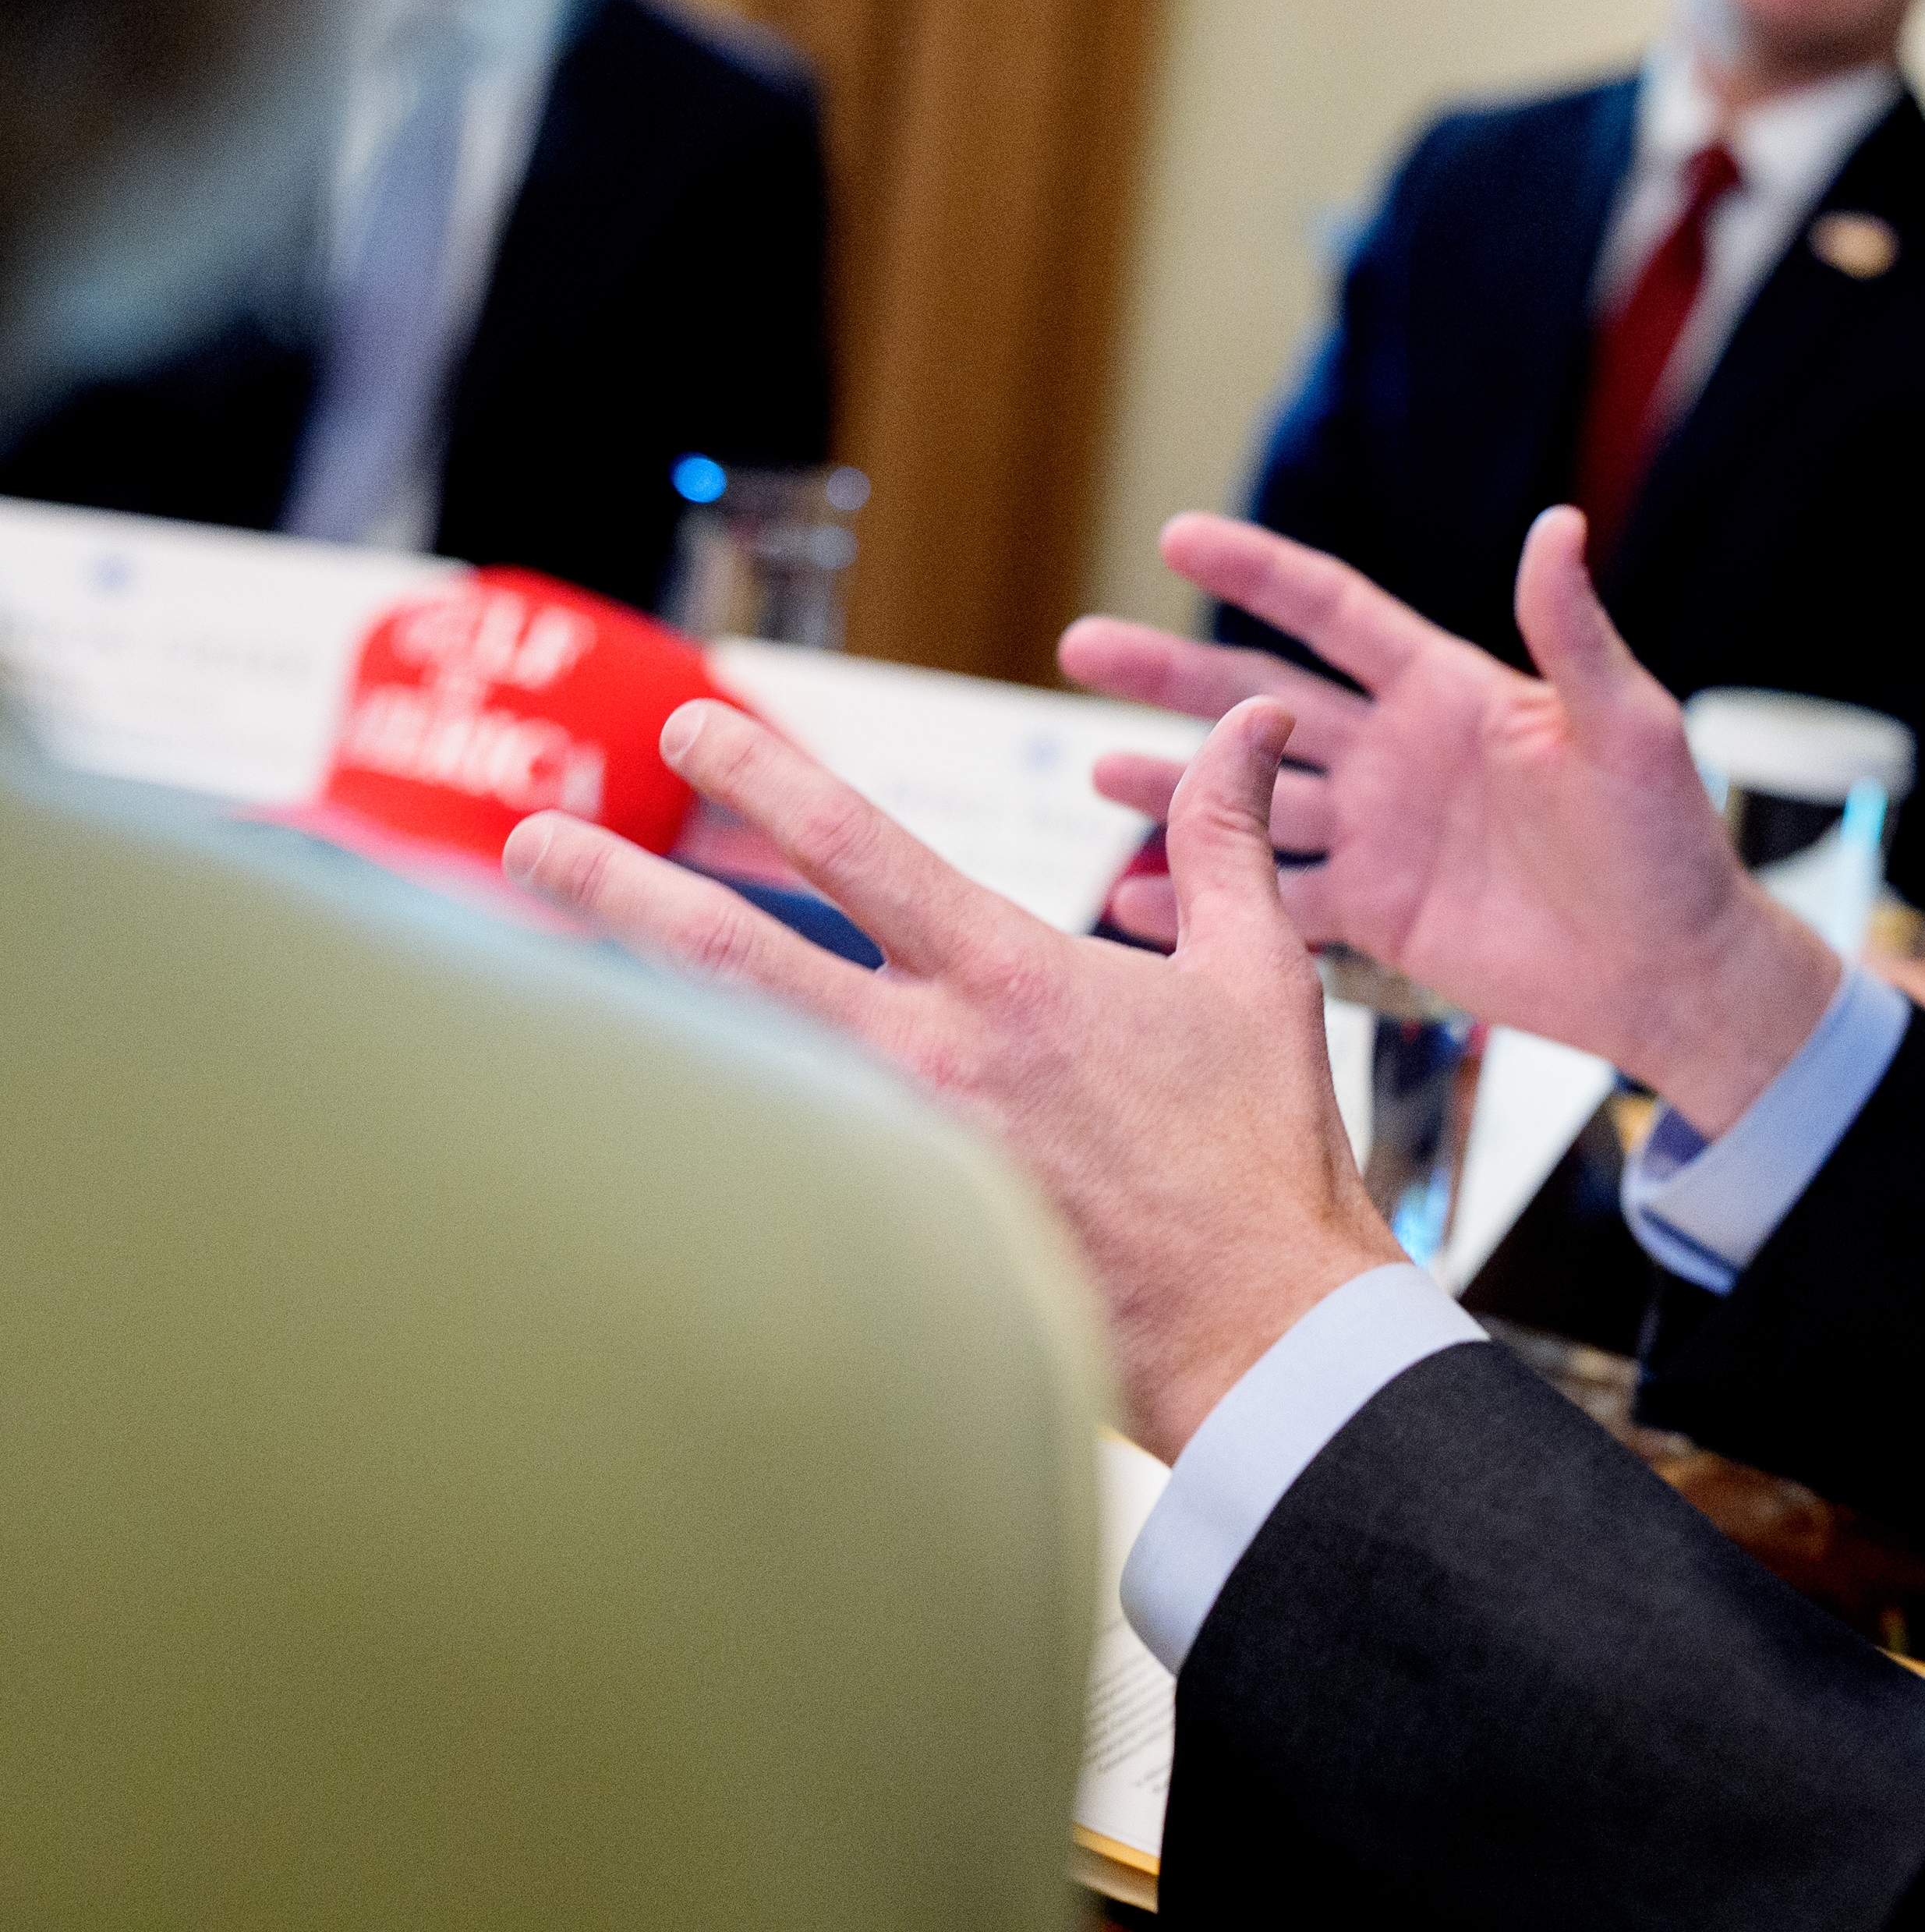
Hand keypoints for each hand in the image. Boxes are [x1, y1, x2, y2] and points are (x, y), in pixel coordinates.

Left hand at [503, 692, 1389, 1458]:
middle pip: (733, 959)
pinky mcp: (895, 1244)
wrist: (1261, 1334)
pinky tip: (634, 1128)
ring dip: (629, 1015)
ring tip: (536, 976)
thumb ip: (1227, 837)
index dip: (763, 777)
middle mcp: (930, 1064)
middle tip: (528, 837)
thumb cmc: (1264, 1154)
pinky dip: (697, 1141)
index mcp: (1011, 983)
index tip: (690, 731)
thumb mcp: (1258, 972)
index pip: (856, 852)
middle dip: (617, 889)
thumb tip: (1253, 722)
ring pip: (731, 1069)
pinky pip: (772, 1177)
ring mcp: (898, 1162)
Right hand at [1056, 505, 1840, 1136]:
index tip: (1176, 534)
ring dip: (1175, 783)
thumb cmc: (1670, 841)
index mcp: (1452, 691)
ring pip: (1253, 799)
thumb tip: (1557, 522)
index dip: (1258, 574)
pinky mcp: (1381, 914)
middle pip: (1263, 700)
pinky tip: (1137, 897)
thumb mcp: (1628, 728)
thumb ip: (1574, 634)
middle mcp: (1402, 753)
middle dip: (1172, 673)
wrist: (1675, 970)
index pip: (1335, 612)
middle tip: (1080, 645)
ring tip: (1095, 764)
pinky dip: (1207, 897)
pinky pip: (1275, 898)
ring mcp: (1384, 834)